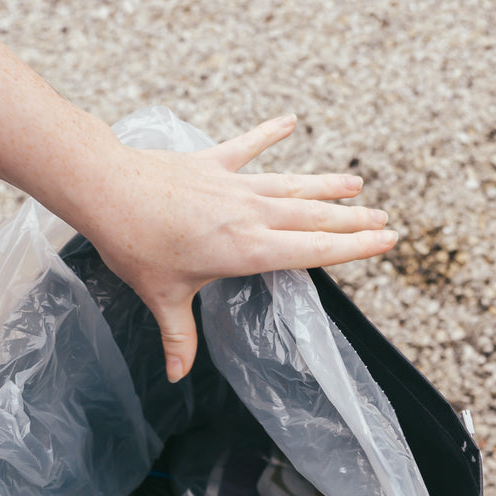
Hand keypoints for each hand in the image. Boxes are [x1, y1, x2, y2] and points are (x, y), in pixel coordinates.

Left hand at [78, 115, 397, 381]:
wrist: (109, 191)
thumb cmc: (136, 246)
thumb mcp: (161, 298)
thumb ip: (177, 337)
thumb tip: (176, 374)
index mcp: (247, 250)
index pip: (314, 250)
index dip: (354, 247)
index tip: (386, 240)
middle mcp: (251, 214)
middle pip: (313, 217)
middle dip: (352, 219)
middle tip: (385, 219)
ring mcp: (234, 185)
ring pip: (292, 184)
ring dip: (326, 184)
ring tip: (357, 184)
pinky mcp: (212, 163)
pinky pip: (248, 146)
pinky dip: (269, 134)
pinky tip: (290, 121)